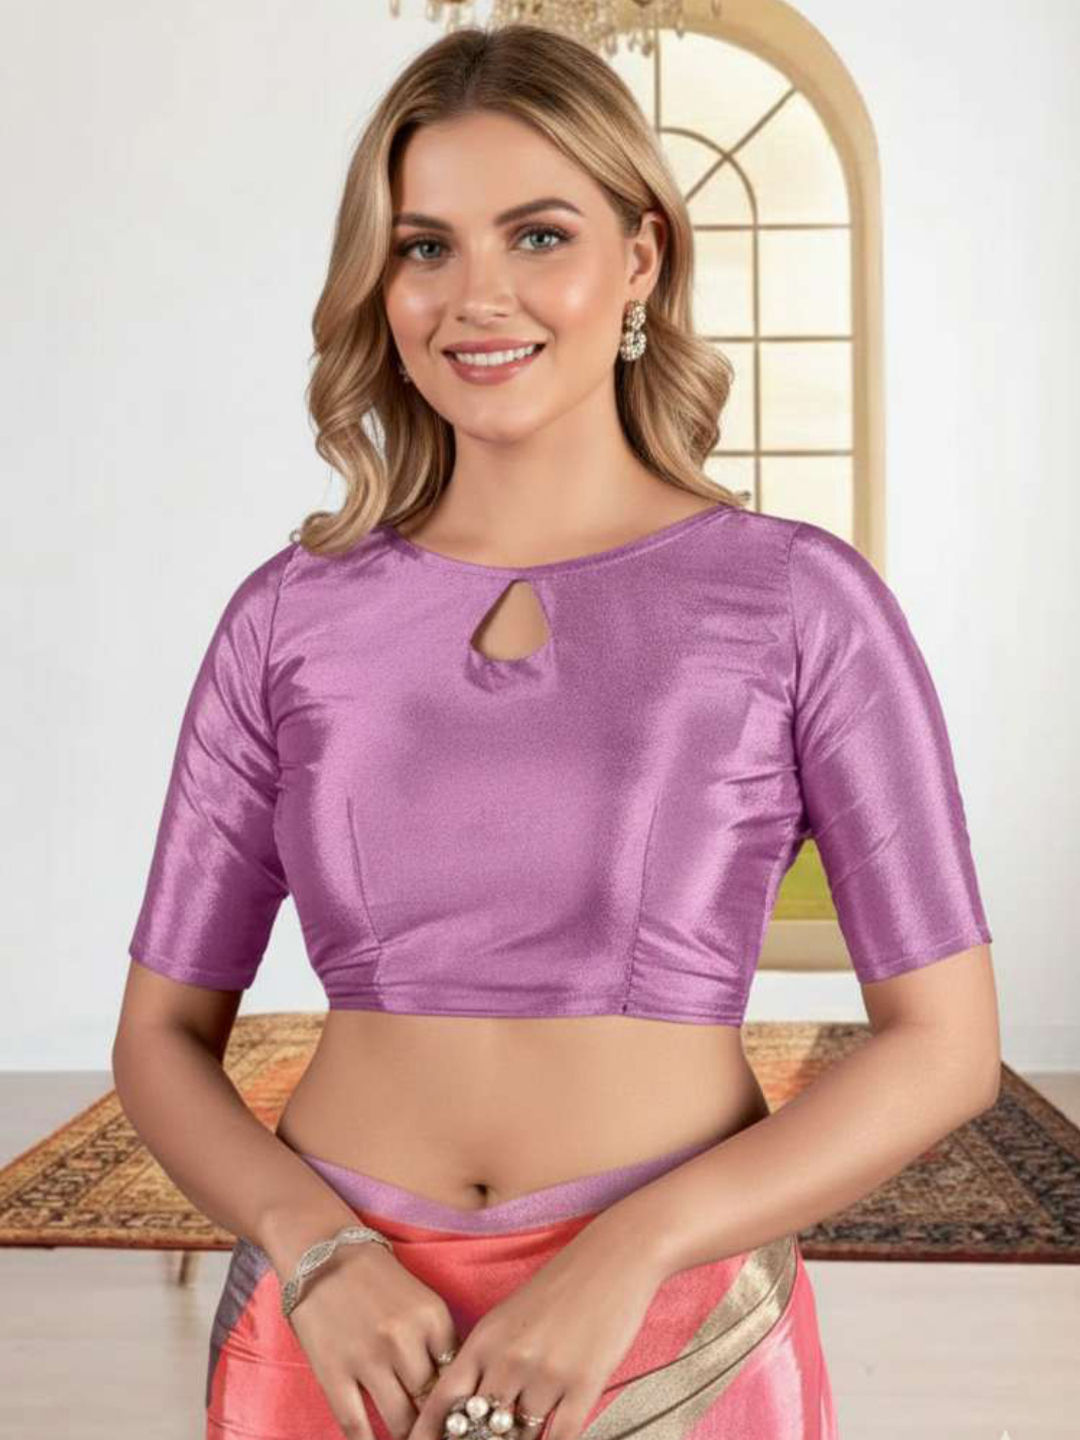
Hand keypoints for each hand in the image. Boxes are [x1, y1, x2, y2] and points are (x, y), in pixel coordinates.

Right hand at [285, 1240, 458, 1439]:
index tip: (460, 1419)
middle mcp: (405, 1340)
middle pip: (430, 1402)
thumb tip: (451, 1389)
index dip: (458, 1402)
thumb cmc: (374, 1275)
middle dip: (434, 1424)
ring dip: (406, 1436)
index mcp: (433, 1318)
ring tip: (409, 1438)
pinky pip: (355, 1425)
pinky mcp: (334, 1372)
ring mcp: (368, 1358)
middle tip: (438, 1433)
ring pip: (399, 1420)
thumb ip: (437, 1340)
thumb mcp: (420, 1299)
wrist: (322, 1249)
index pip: (456, 1376)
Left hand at [404, 1222, 663, 1439]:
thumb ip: (488, 1359)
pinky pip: (559, 1437)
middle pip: (479, 1428)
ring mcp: (546, 1374)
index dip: (429, 1431)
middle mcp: (509, 1359)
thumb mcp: (511, 1315)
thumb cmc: (562, 1284)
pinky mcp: (584, 1384)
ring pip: (520, 1439)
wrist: (612, 1257)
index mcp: (486, 1338)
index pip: (444, 1400)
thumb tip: (473, 1409)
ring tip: (519, 1437)